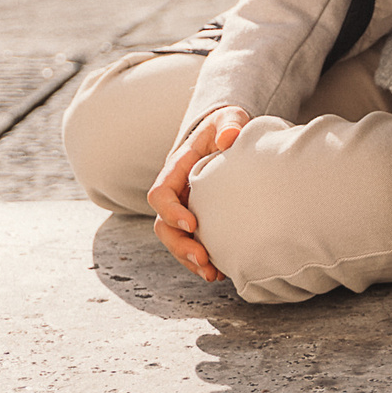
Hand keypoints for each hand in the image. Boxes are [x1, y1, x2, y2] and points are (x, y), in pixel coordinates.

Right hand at [148, 105, 248, 282]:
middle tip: (202, 259)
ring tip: (211, 274)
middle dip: (179, 245)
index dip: (171, 211)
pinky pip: (192, 244)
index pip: (161, 193)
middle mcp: (176, 192)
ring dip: (189, 259)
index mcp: (177, 168)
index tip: (192, 224)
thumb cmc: (227, 126)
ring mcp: (185, 207)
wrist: (230, 135)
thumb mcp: (230, 118)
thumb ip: (230, 124)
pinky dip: (201, 261)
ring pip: (175, 240)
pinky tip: (219, 273)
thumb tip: (229, 138)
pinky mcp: (199, 219)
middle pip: (164, 225)